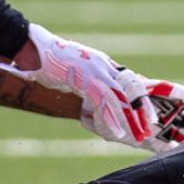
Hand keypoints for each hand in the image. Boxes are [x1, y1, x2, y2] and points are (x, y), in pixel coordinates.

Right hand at [0, 24, 157, 147]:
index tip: (147, 116)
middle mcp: (104, 65)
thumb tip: (92, 96)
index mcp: (103, 63)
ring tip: (137, 136)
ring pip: (121, 98)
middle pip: (131, 89)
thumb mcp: (75, 71)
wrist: (34, 47)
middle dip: (142, 111)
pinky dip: (111, 118)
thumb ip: (87, 81)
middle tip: (149, 129)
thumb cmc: (49, 60)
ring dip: (131, 119)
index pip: (129, 82)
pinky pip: (103, 101)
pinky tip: (118, 132)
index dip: (140, 99)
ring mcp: (95, 71)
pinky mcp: (85, 78)